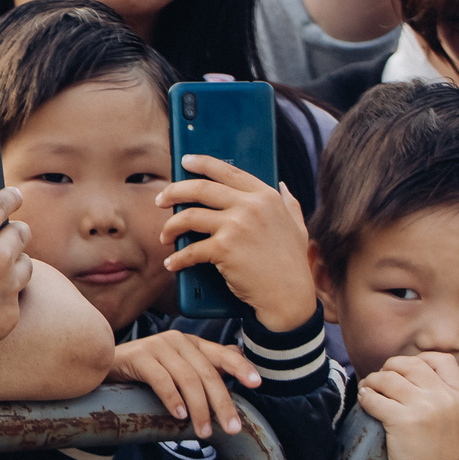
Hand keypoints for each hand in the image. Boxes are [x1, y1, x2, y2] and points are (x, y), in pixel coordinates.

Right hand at [0, 188, 32, 377]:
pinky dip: (3, 297)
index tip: (14, 195)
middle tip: (8, 233)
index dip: (9, 197)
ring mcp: (8, 287)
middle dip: (15, 230)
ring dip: (15, 262)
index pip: (1, 203)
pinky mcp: (10, 314)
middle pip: (21, 232)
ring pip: (26, 265)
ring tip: (1, 268)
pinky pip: (15, 298)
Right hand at [111, 331, 258, 439]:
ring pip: (187, 379)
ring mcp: (156, 346)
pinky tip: (179, 415)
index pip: (222, 353)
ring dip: (199, 409)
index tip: (256, 384)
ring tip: (202, 431)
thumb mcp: (177, 368)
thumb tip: (240, 358)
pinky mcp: (138, 356)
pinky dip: (173, 399)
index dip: (240, 367)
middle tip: (231, 428)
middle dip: (222, 403)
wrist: (104, 366)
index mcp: (190, 343)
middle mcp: (176, 340)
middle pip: (207, 373)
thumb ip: (204, 364)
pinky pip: (162, 380)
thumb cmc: (145, 371)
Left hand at [157, 156, 317, 330]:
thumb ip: (289, 204)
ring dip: (170, 227)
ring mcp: (236, 226)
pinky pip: (190, 249)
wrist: (289, 298)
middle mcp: (250, 206)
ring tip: (165, 236)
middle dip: (174, 192)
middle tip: (161, 199)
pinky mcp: (224, 248)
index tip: (185, 161)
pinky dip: (177, 258)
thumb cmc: (292, 264)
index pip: (228, 171)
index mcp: (267, 197)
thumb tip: (282, 185)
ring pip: (188, 216)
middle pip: (200, 188)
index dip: (202, 163)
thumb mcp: (298, 227)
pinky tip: (172, 263)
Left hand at [360, 352, 458, 459]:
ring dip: (372, 383)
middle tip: (380, 382)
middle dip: (388, 369)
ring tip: (369, 391)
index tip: (405, 372)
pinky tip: (366, 404)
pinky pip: (373, 398)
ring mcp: (425, 408)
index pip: (441, 359)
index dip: (418, 359)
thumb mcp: (451, 416)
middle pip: (408, 363)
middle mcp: (444, 398)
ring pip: (387, 378)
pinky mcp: (403, 421)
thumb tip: (400, 369)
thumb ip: (436, 392)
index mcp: (458, 396)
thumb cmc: (437, 448)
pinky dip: (365, 399)